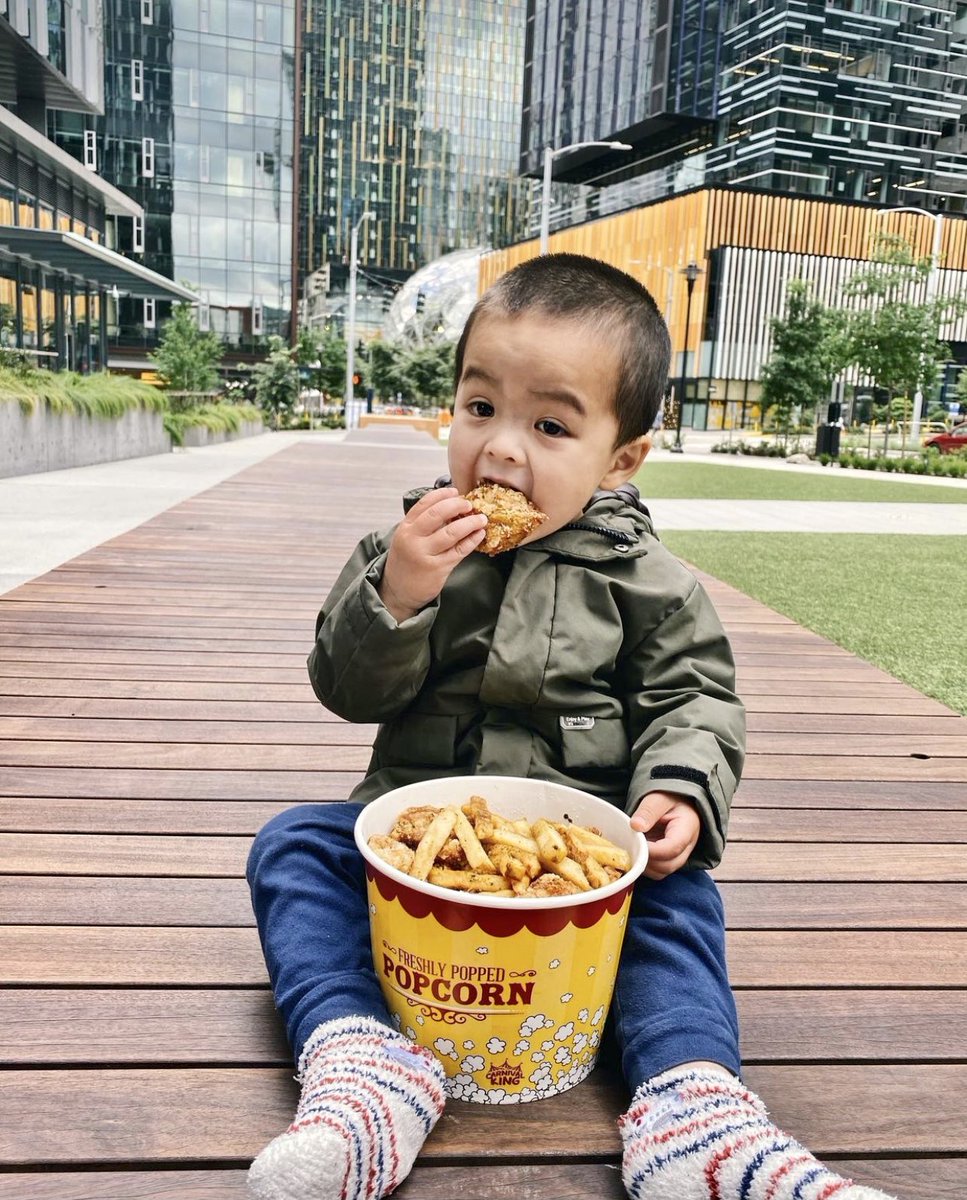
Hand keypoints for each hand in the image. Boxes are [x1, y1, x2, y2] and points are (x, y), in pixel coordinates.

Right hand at [379, 487, 486, 621]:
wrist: (398, 591)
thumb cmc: (406, 562)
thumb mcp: (406, 538)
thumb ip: (422, 524)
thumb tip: (450, 507)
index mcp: (405, 528)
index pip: (424, 504)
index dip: (442, 495)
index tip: (455, 491)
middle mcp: (413, 539)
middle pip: (438, 514)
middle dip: (457, 505)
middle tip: (469, 504)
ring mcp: (425, 554)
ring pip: (452, 533)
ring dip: (470, 523)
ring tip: (481, 519)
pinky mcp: (438, 568)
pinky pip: (459, 551)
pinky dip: (472, 540)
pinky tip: (479, 534)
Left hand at [630, 790, 700, 879]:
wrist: (679, 800)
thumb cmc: (670, 797)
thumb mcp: (658, 798)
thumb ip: (648, 811)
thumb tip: (635, 826)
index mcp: (687, 829)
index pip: (672, 848)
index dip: (651, 850)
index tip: (635, 841)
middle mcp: (686, 848)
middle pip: (667, 865)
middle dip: (645, 860)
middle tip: (629, 845)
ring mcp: (678, 856)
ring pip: (661, 872)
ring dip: (643, 865)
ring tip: (632, 847)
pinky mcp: (669, 859)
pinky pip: (657, 870)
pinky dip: (644, 866)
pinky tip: (635, 851)